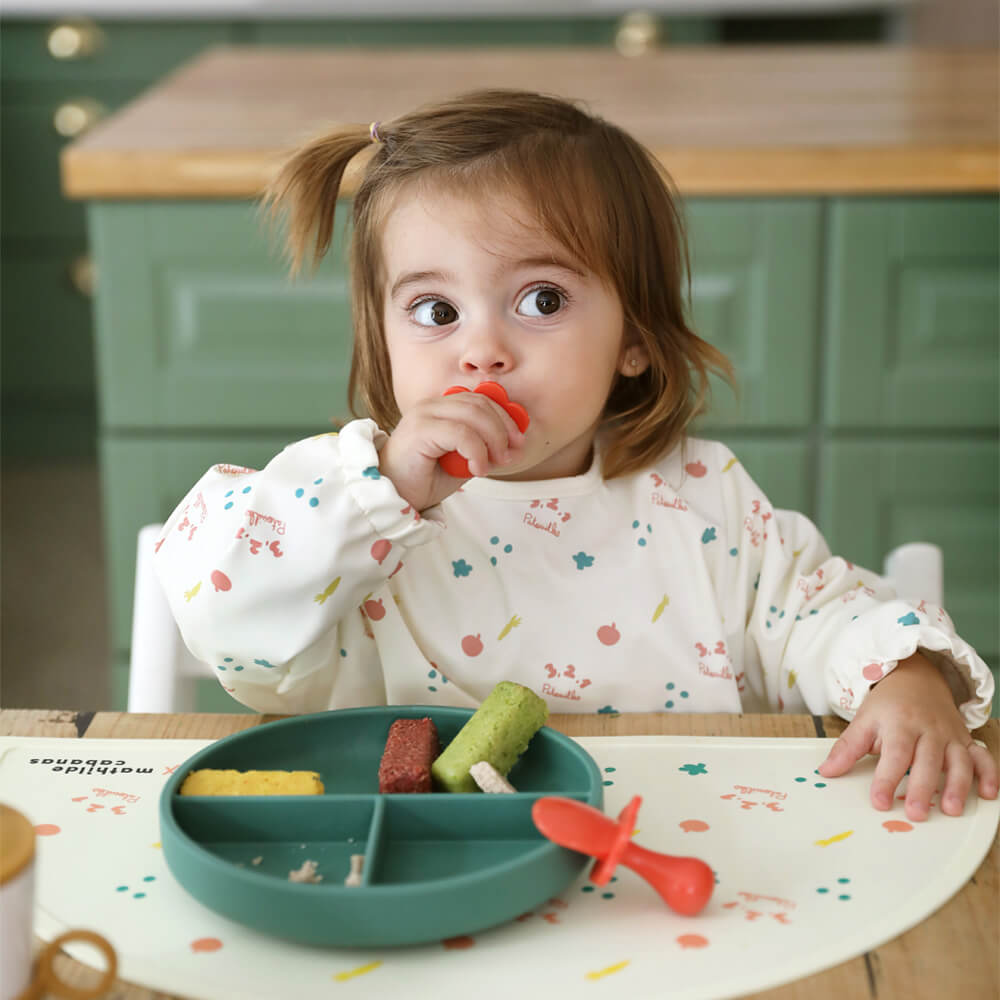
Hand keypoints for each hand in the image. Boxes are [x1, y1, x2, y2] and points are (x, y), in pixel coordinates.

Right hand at [378, 390, 525, 511]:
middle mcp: (431, 405)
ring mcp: (424, 414)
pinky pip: (461, 433)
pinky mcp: (419, 430)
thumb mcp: (461, 461)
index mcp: (441, 408)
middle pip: (480, 404)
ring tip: (495, 464)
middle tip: (510, 455)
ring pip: (474, 415)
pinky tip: (478, 470)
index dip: (505, 417)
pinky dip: (477, 451)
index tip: (519, 441)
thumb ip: (482, 447)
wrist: (393, 497)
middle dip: (504, 429)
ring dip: (493, 440)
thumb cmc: (424, 480)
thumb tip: (513, 443)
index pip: (481, 399)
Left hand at [818, 653, 998, 820]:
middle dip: (922, 788)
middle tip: (915, 814)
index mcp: (899, 723)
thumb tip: (826, 772)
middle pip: (926, 760)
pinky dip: (989, 774)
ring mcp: (949, 735)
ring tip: (951, 810)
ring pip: (957, 761)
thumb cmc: (888, 705)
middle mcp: (927, 729)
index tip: (879, 802)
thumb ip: (847, 748)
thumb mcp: (864, 720)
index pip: (893, 753)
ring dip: (957, 785)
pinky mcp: (965, 740)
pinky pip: (982, 757)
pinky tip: (988, 794)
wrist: (916, 678)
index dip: (886, 779)